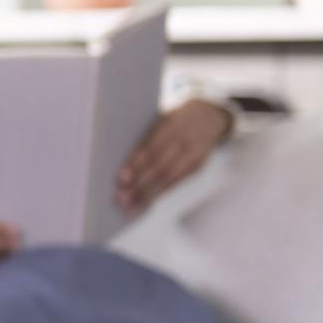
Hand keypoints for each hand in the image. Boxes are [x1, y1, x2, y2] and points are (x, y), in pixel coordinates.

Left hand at [117, 99, 231, 213]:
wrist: (209, 115)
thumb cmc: (173, 119)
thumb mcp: (159, 118)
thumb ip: (143, 135)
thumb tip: (113, 155)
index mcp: (169, 124)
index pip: (151, 147)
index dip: (136, 164)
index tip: (121, 179)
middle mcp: (183, 140)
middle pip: (159, 166)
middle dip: (139, 184)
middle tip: (121, 198)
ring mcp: (192, 154)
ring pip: (168, 177)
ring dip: (148, 194)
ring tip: (130, 206)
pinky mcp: (197, 166)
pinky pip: (176, 182)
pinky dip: (159, 194)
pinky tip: (145, 203)